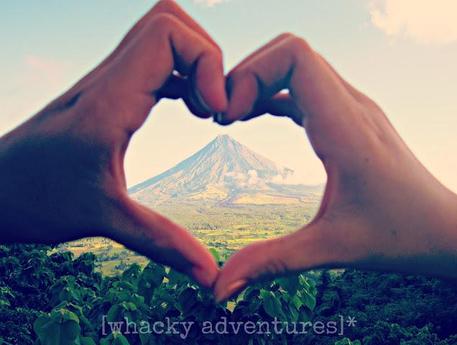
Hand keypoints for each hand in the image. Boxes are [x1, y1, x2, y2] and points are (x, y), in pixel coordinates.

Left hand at [0, 0, 227, 287]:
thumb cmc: (34, 198)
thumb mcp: (103, 219)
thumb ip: (162, 243)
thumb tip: (210, 274)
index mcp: (110, 100)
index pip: (168, 36)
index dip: (207, 63)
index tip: (214, 113)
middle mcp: (109, 79)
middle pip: (168, 20)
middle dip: (206, 55)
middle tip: (212, 105)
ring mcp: (108, 82)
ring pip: (161, 34)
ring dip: (195, 63)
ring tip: (205, 109)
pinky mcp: (110, 92)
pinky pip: (155, 63)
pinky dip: (183, 76)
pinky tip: (190, 109)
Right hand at [214, 34, 456, 300]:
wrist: (444, 228)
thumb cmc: (398, 235)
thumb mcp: (329, 249)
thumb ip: (271, 263)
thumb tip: (219, 288)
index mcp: (346, 127)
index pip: (295, 56)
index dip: (251, 74)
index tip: (229, 118)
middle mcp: (351, 105)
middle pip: (289, 50)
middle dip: (246, 75)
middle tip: (223, 117)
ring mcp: (352, 106)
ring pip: (297, 62)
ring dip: (259, 81)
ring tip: (232, 117)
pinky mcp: (349, 115)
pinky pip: (304, 83)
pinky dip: (273, 91)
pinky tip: (254, 117)